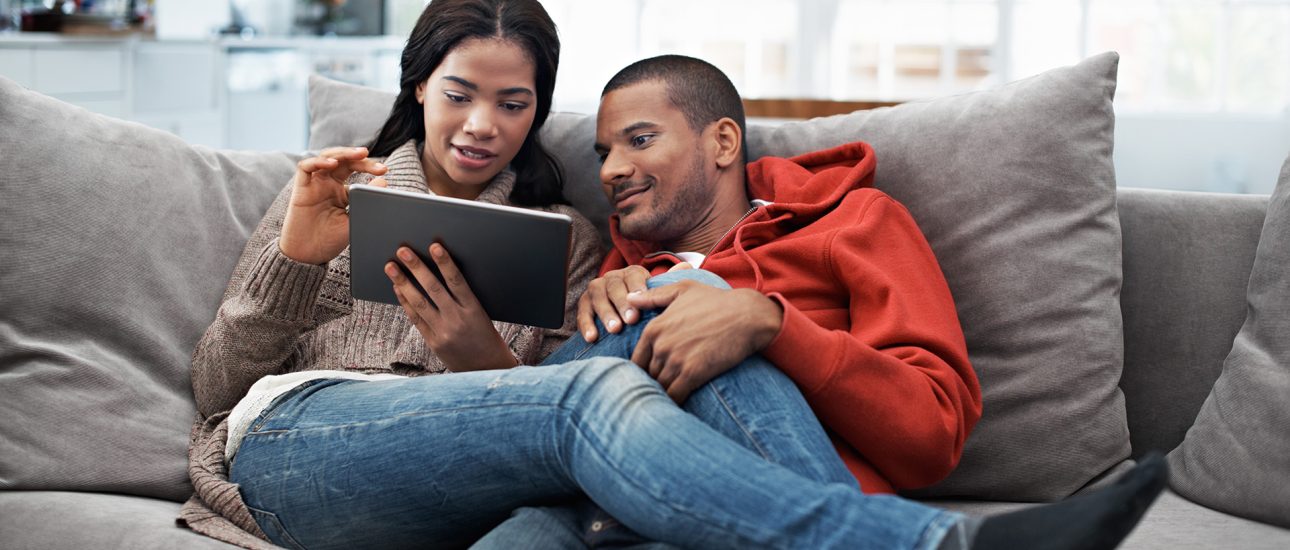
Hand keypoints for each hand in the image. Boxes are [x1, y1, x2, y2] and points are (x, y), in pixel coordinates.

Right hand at [279, 147, 387, 264]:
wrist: (308, 255)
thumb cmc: (330, 240)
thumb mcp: (355, 220)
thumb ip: (367, 202)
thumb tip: (384, 181)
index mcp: (342, 191)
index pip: (356, 170)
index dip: (369, 167)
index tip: (384, 171)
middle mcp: (328, 183)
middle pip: (344, 161)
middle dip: (361, 159)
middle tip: (377, 164)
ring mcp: (314, 184)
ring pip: (326, 157)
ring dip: (343, 153)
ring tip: (360, 154)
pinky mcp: (300, 188)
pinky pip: (305, 167)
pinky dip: (317, 162)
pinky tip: (332, 163)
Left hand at [386, 243, 517, 371]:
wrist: (487, 370)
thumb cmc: (487, 338)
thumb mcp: (482, 314)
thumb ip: (464, 298)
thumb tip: (443, 275)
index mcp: (474, 310)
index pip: (457, 281)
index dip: (445, 262)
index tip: (435, 246)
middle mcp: (457, 320)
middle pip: (433, 289)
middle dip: (416, 268)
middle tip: (403, 251)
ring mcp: (443, 332)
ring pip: (419, 302)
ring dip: (403, 282)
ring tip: (391, 268)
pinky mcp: (433, 342)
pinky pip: (416, 318)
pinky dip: (405, 302)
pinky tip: (398, 289)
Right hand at [575, 262, 692, 341]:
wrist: (623, 317)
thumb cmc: (645, 307)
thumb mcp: (656, 294)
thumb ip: (668, 283)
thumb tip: (686, 266)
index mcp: (631, 273)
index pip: (633, 276)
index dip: (637, 289)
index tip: (642, 303)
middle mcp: (612, 278)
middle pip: (614, 287)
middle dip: (622, 303)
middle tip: (631, 320)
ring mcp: (596, 290)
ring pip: (598, 297)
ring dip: (606, 313)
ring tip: (615, 330)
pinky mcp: (584, 304)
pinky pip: (582, 312)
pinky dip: (586, 325)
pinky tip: (592, 337)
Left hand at [626, 282, 782, 402]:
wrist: (748, 315)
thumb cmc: (717, 301)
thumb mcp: (683, 290)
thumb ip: (654, 297)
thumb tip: (629, 298)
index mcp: (654, 328)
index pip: (637, 360)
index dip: (644, 370)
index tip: (654, 376)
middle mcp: (661, 345)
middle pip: (647, 376)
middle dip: (653, 383)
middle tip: (661, 391)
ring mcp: (676, 360)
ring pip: (660, 387)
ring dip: (663, 395)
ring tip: (668, 402)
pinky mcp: (693, 373)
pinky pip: (675, 395)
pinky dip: (675, 402)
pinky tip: (680, 404)